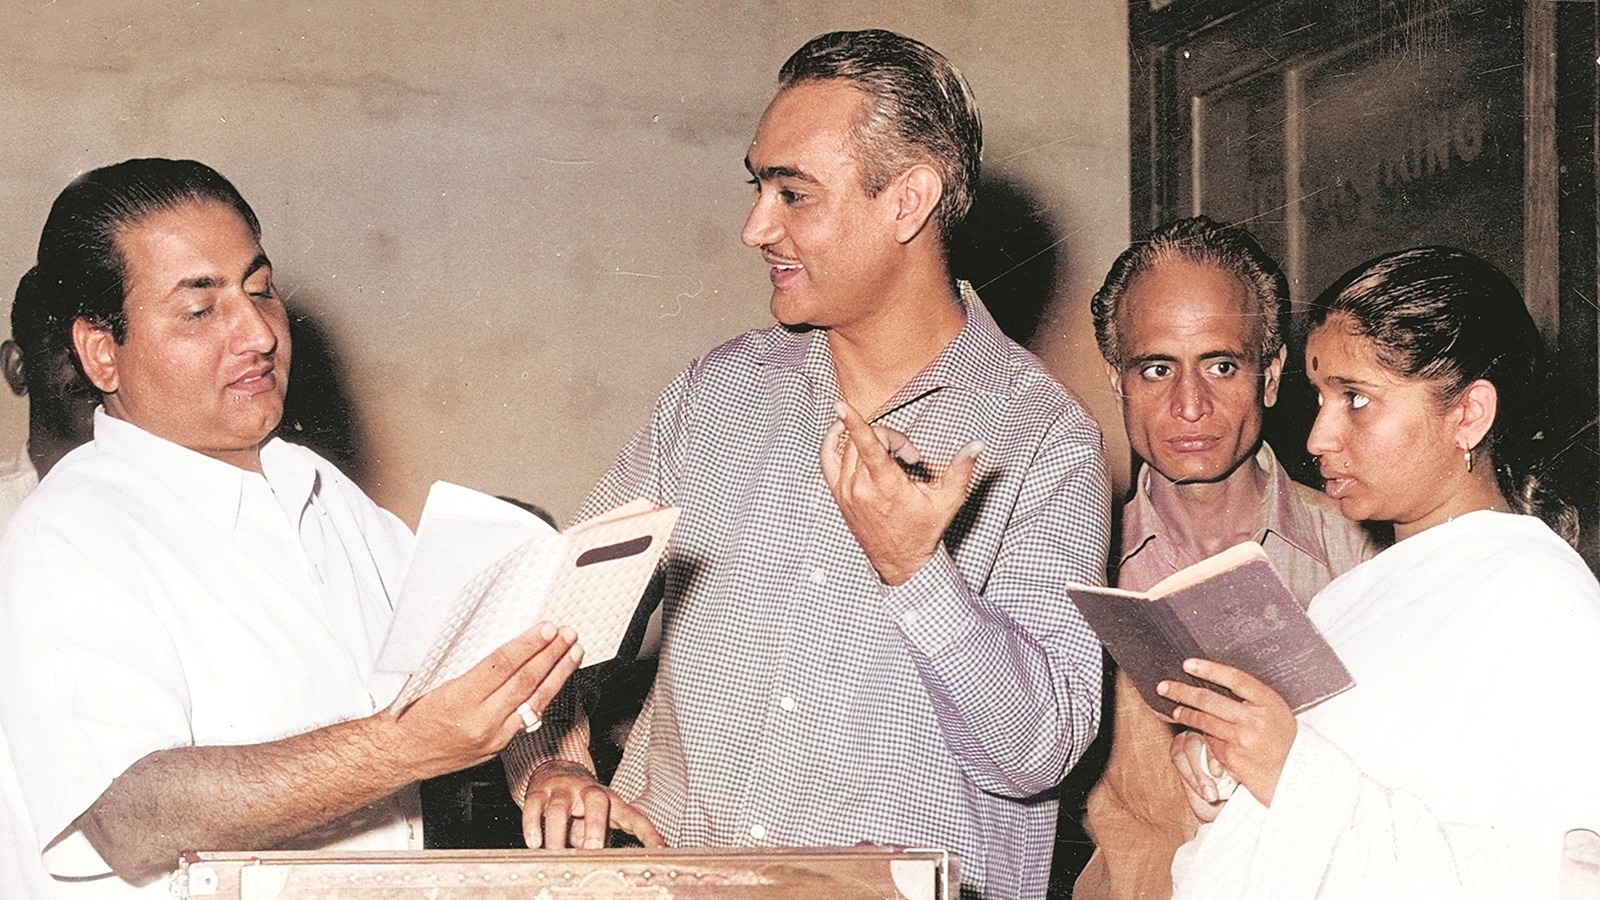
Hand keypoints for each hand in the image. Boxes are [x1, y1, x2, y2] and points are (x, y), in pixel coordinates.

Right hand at [390, 622, 582, 779]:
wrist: (398, 754)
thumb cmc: (408, 715)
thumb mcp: (431, 679)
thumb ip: (466, 663)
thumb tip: (495, 638)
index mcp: (459, 700)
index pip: (503, 666)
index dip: (529, 645)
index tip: (546, 629)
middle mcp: (480, 722)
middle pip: (525, 683)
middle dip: (551, 655)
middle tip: (567, 635)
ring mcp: (492, 738)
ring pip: (534, 703)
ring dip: (557, 675)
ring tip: (572, 653)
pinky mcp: (498, 748)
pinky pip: (528, 719)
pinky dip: (544, 697)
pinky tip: (555, 682)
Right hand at [520, 759, 664, 848]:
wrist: (554, 767)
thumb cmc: (581, 804)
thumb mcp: (596, 820)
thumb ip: (598, 839)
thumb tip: (596, 863)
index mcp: (611, 802)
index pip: (634, 817)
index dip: (648, 834)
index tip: (661, 851)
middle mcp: (589, 791)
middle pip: (596, 801)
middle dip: (595, 825)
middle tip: (591, 850)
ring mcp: (563, 789)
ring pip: (560, 807)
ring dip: (557, 833)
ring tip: (555, 855)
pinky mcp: (539, 791)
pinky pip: (534, 806)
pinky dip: (533, 825)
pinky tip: (535, 843)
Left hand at [819, 399, 980, 585]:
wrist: (899, 562)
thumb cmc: (923, 530)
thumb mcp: (947, 501)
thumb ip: (961, 470)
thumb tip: (976, 446)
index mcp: (887, 487)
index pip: (867, 447)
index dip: (855, 423)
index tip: (842, 405)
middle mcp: (861, 488)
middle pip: (865, 441)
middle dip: (890, 439)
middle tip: (907, 456)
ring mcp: (846, 492)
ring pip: (848, 447)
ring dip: (870, 442)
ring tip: (889, 456)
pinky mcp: (839, 494)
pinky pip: (827, 460)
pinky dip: (831, 442)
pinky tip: (840, 432)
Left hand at [1158, 658, 1295, 805]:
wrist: (1295, 777)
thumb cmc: (1285, 741)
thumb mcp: (1276, 712)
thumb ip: (1252, 699)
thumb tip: (1217, 683)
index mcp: (1269, 703)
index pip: (1234, 679)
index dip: (1210, 669)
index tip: (1189, 664)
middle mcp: (1254, 720)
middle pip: (1210, 700)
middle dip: (1182, 692)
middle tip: (1164, 686)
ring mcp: (1242, 740)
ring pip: (1204, 721)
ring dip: (1185, 713)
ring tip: (1175, 709)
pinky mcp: (1232, 759)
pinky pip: (1210, 742)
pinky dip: (1204, 736)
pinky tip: (1201, 734)